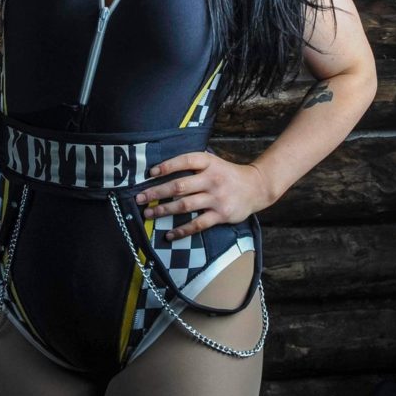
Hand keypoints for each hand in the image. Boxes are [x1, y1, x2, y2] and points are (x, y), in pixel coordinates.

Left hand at [134, 152, 270, 240]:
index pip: (185, 161)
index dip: (167, 165)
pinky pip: (198, 224)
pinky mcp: (221, 215)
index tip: (150, 172)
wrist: (256, 187)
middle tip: (139, 198)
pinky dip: (182, 230)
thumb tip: (164, 169)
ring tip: (148, 214)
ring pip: (185, 205)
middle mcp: (212, 179)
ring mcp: (216, 197)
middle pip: (179, 186)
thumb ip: (194, 165)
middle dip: (157, 192)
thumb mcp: (214, 162)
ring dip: (164, 210)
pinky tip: (169, 234)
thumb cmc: (228, 174)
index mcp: (209, 162)